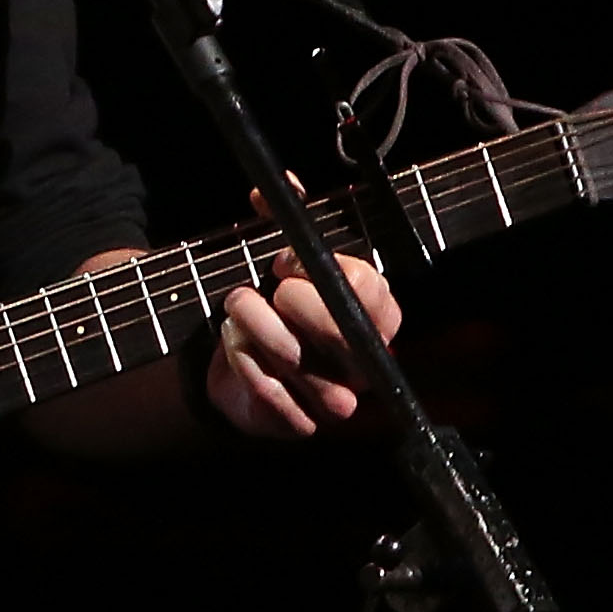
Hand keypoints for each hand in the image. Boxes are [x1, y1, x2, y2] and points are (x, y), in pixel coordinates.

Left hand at [206, 191, 399, 438]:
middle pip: (335, 325)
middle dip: (287, 302)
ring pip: (296, 358)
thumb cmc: (275, 305)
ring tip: (237, 312)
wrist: (242, 361)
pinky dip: (243, 362)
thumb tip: (273, 186)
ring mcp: (340, 397)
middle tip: (264, 292)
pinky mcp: (306, 425)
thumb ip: (281, 217)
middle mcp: (366, 358)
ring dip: (253, 327)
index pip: (364, 287)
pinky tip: (236, 347)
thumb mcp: (279, 258)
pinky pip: (271, 393)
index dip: (317, 271)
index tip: (284, 263)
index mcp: (376, 311)